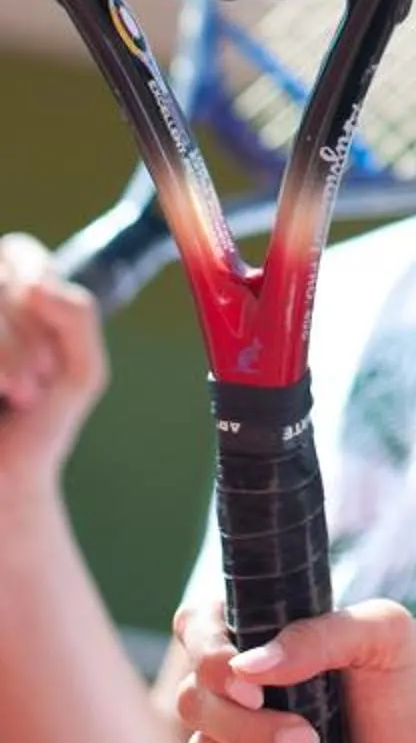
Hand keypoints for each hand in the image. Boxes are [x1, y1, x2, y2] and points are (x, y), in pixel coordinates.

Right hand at [0, 234, 107, 496]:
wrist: (5, 490)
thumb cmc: (39, 429)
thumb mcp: (81, 370)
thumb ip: (79, 314)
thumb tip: (34, 284)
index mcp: (9, 299)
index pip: (15, 252)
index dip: (36, 289)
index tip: (50, 352)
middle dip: (18, 333)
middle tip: (29, 388)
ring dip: (4, 347)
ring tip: (14, 394)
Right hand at [175, 597, 415, 742]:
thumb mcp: (386, 638)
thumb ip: (322, 635)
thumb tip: (248, 665)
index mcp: (275, 636)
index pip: (199, 627)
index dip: (207, 654)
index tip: (251, 683)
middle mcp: (251, 688)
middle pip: (193, 701)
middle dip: (247, 728)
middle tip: (311, 738)